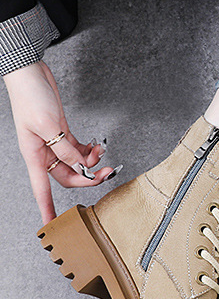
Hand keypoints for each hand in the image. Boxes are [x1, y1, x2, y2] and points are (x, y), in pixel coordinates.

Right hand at [4, 61, 118, 224]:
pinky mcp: (61, 132)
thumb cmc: (31, 97)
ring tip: (100, 153)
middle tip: (106, 172)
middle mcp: (43, 152)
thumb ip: (64, 148)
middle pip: (67, 176)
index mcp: (34, 155)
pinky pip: (77, 150)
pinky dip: (88, 151)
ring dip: (90, 161)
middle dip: (87, 177)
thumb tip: (79, 165)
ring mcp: (52, 143)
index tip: (51, 223)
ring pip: (75, 163)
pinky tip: (96, 147)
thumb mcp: (48, 124)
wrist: (31, 75)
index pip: (42, 189)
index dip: (47, 207)